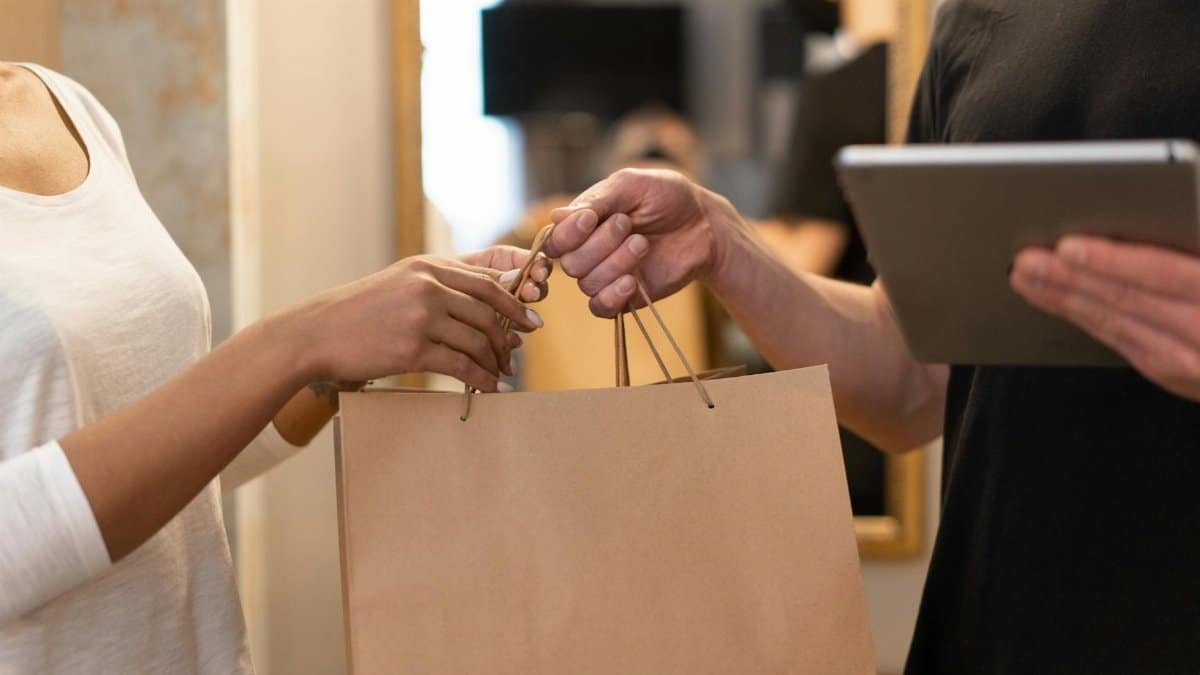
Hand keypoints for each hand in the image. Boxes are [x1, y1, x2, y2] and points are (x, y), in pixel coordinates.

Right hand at [300, 248, 550, 391]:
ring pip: (478, 339)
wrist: (317, 333)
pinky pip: (461, 365)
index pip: (487, 279)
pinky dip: (482, 379)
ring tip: (502, 373)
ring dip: (496, 360)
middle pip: (489, 309)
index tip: (531, 316)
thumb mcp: (401, 283)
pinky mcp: (413, 348)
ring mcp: (421, 316)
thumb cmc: (361, 312)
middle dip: (510, 332)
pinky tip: (490, 388)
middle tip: (519, 351)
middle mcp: (428, 285)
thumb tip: (485, 308)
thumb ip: (439, 286)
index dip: (516, 299)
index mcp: (429, 266)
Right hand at [544, 168, 733, 316]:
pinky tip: (631, 280)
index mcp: (583, 224)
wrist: (704, 224)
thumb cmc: (667, 197)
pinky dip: (612, 296)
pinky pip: (601, 308)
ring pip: (588, 283)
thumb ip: (596, 200)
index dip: (568, 234)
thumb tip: (556, 217)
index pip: (555, 240)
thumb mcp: (631, 185)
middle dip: (600, 243)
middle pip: (570, 263)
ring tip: (642, 243)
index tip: (591, 218)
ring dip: (615, 262)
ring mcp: (606, 276)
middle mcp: (589, 252)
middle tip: (628, 223)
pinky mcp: (625, 297)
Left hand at [1011, 235, 1199, 401]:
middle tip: (1023, 258)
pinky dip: (1087, 320)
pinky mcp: (1179, 375)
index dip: (1114, 261)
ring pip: (1118, 326)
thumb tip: (1161, 212)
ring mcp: (1195, 362)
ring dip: (1065, 301)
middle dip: (1069, 279)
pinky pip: (1124, 344)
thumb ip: (1189, 238)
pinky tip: (1058, 302)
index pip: (1166, 275)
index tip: (1069, 246)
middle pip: (1129, 300)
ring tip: (1026, 277)